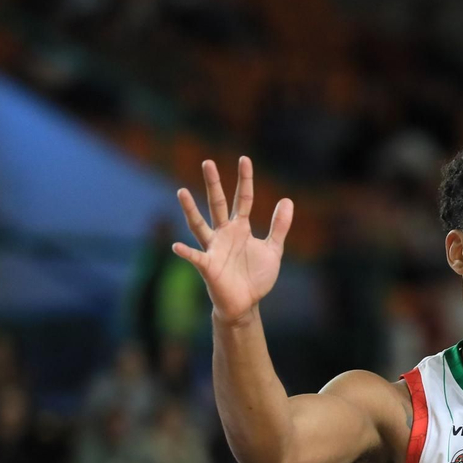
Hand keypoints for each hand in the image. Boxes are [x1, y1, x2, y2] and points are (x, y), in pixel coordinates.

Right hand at [173, 156, 292, 324]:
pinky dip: (186, 253)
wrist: (245, 303)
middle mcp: (224, 234)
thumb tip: (287, 199)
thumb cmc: (255, 276)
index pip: (244, 199)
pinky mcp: (208, 266)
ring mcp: (214, 248)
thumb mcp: (273, 249)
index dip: (245, 180)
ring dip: (191, 210)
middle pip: (218, 204)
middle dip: (214, 184)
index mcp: (240, 228)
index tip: (244, 159)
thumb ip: (279, 226)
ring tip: (182, 192)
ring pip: (199, 225)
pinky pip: (195, 257)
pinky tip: (176, 247)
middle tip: (208, 162)